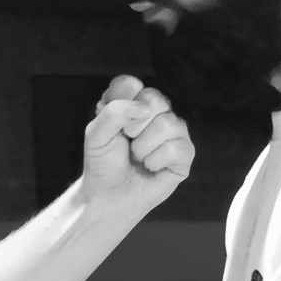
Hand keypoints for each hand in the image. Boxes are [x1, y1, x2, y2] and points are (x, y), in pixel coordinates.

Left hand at [79, 75, 193, 219]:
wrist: (109, 196)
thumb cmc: (103, 163)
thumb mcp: (96, 135)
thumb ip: (114, 112)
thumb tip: (146, 108)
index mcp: (132, 101)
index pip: (130, 84)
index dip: (119, 105)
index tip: (112, 125)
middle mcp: (156, 111)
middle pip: (155, 99)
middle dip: (134, 126)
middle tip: (127, 141)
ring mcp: (174, 131)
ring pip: (168, 124)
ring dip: (143, 147)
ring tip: (137, 157)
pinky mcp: (184, 153)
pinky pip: (176, 148)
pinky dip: (155, 162)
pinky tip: (150, 167)